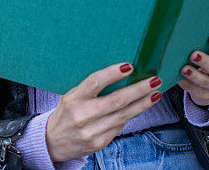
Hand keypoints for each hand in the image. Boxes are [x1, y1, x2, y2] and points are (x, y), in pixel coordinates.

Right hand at [45, 63, 161, 161]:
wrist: (53, 142)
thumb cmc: (66, 113)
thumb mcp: (71, 95)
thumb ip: (90, 88)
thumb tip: (121, 74)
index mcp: (74, 98)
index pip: (95, 82)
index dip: (113, 73)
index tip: (130, 66)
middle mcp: (83, 115)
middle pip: (117, 100)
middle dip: (139, 90)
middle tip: (154, 81)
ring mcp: (92, 131)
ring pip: (124, 115)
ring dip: (143, 104)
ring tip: (156, 93)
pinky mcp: (99, 143)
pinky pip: (120, 126)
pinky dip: (131, 115)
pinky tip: (141, 107)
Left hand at [178, 32, 208, 106]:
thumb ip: (207, 46)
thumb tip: (189, 33)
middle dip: (204, 60)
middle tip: (193, 54)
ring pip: (204, 81)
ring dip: (193, 74)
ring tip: (184, 68)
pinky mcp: (204, 96)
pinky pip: (193, 90)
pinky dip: (184, 83)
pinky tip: (176, 77)